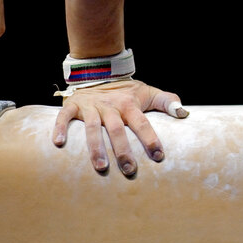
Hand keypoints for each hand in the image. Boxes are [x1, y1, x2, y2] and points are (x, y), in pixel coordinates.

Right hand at [52, 79, 188, 177]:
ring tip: (101, 167)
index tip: (159, 155)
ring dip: (96, 148)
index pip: (142, 122)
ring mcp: (91, 106)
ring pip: (92, 128)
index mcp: (129, 104)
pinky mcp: (74, 105)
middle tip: (130, 171)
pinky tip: (58, 144)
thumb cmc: (127, 91)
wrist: (99, 71)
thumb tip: (184, 112)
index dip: (150, 138)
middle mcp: (110, 106)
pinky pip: (64, 116)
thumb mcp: (148, 92)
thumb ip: (166, 101)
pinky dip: (60, 128)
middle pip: (117, 130)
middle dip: (123, 151)